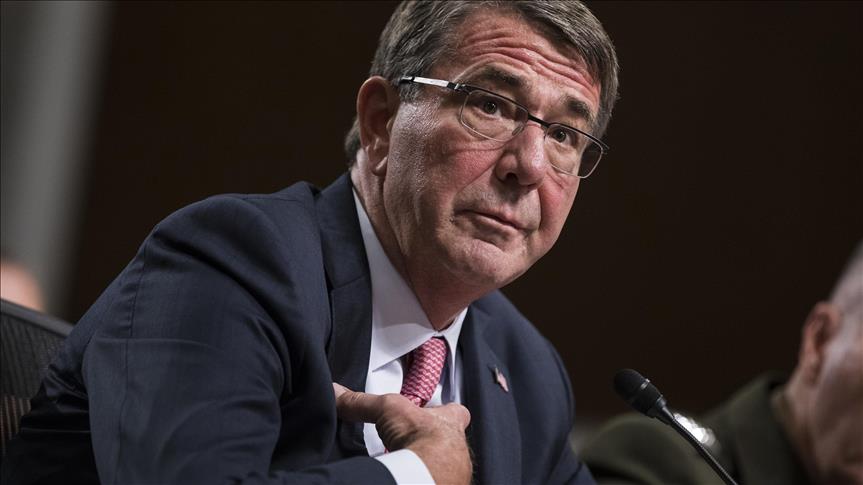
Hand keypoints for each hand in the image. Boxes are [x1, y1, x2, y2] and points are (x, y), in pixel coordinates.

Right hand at [333, 383, 471, 484]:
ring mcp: (453, 471)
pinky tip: (406, 478)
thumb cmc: (424, 438)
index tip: (428, 412)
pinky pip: (433, 482)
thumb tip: (339, 394)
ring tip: (404, 463)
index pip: (457, 412)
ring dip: (426, 464)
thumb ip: (362, 402)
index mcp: (450, 422)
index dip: (444, 410)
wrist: (429, 474)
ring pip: (443, 466)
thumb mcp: (387, 408)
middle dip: (430, 442)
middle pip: (448, 441)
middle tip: (408, 443)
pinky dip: (420, 480)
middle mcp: (456, 448)